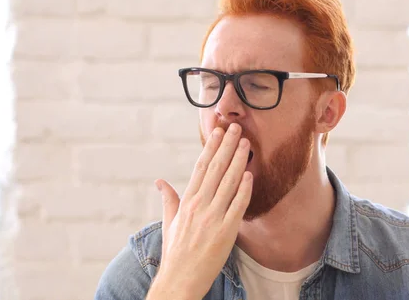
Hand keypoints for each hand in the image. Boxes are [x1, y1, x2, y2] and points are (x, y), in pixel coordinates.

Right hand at [147, 123, 252, 299]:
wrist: (179, 280)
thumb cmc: (175, 252)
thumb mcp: (169, 223)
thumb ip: (168, 199)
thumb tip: (159, 181)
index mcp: (187, 202)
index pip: (200, 168)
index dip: (211, 148)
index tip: (219, 132)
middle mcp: (199, 206)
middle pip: (216, 170)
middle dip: (227, 147)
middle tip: (237, 129)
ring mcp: (213, 218)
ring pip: (228, 183)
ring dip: (238, 161)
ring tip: (246, 144)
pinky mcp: (226, 232)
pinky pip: (237, 206)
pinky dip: (244, 190)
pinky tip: (250, 175)